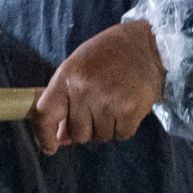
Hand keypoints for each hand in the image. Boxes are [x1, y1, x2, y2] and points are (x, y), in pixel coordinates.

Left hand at [29, 20, 164, 154]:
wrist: (148, 44)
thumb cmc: (108, 54)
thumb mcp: (79, 67)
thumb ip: (66, 100)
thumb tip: (61, 139)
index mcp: (67, 77)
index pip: (45, 113)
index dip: (44, 135)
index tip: (50, 148)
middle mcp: (84, 91)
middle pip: (77, 134)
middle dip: (86, 129)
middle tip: (97, 110)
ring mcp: (108, 103)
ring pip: (100, 137)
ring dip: (106, 128)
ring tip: (114, 104)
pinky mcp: (130, 112)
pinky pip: (120, 135)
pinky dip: (123, 127)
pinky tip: (127, 107)